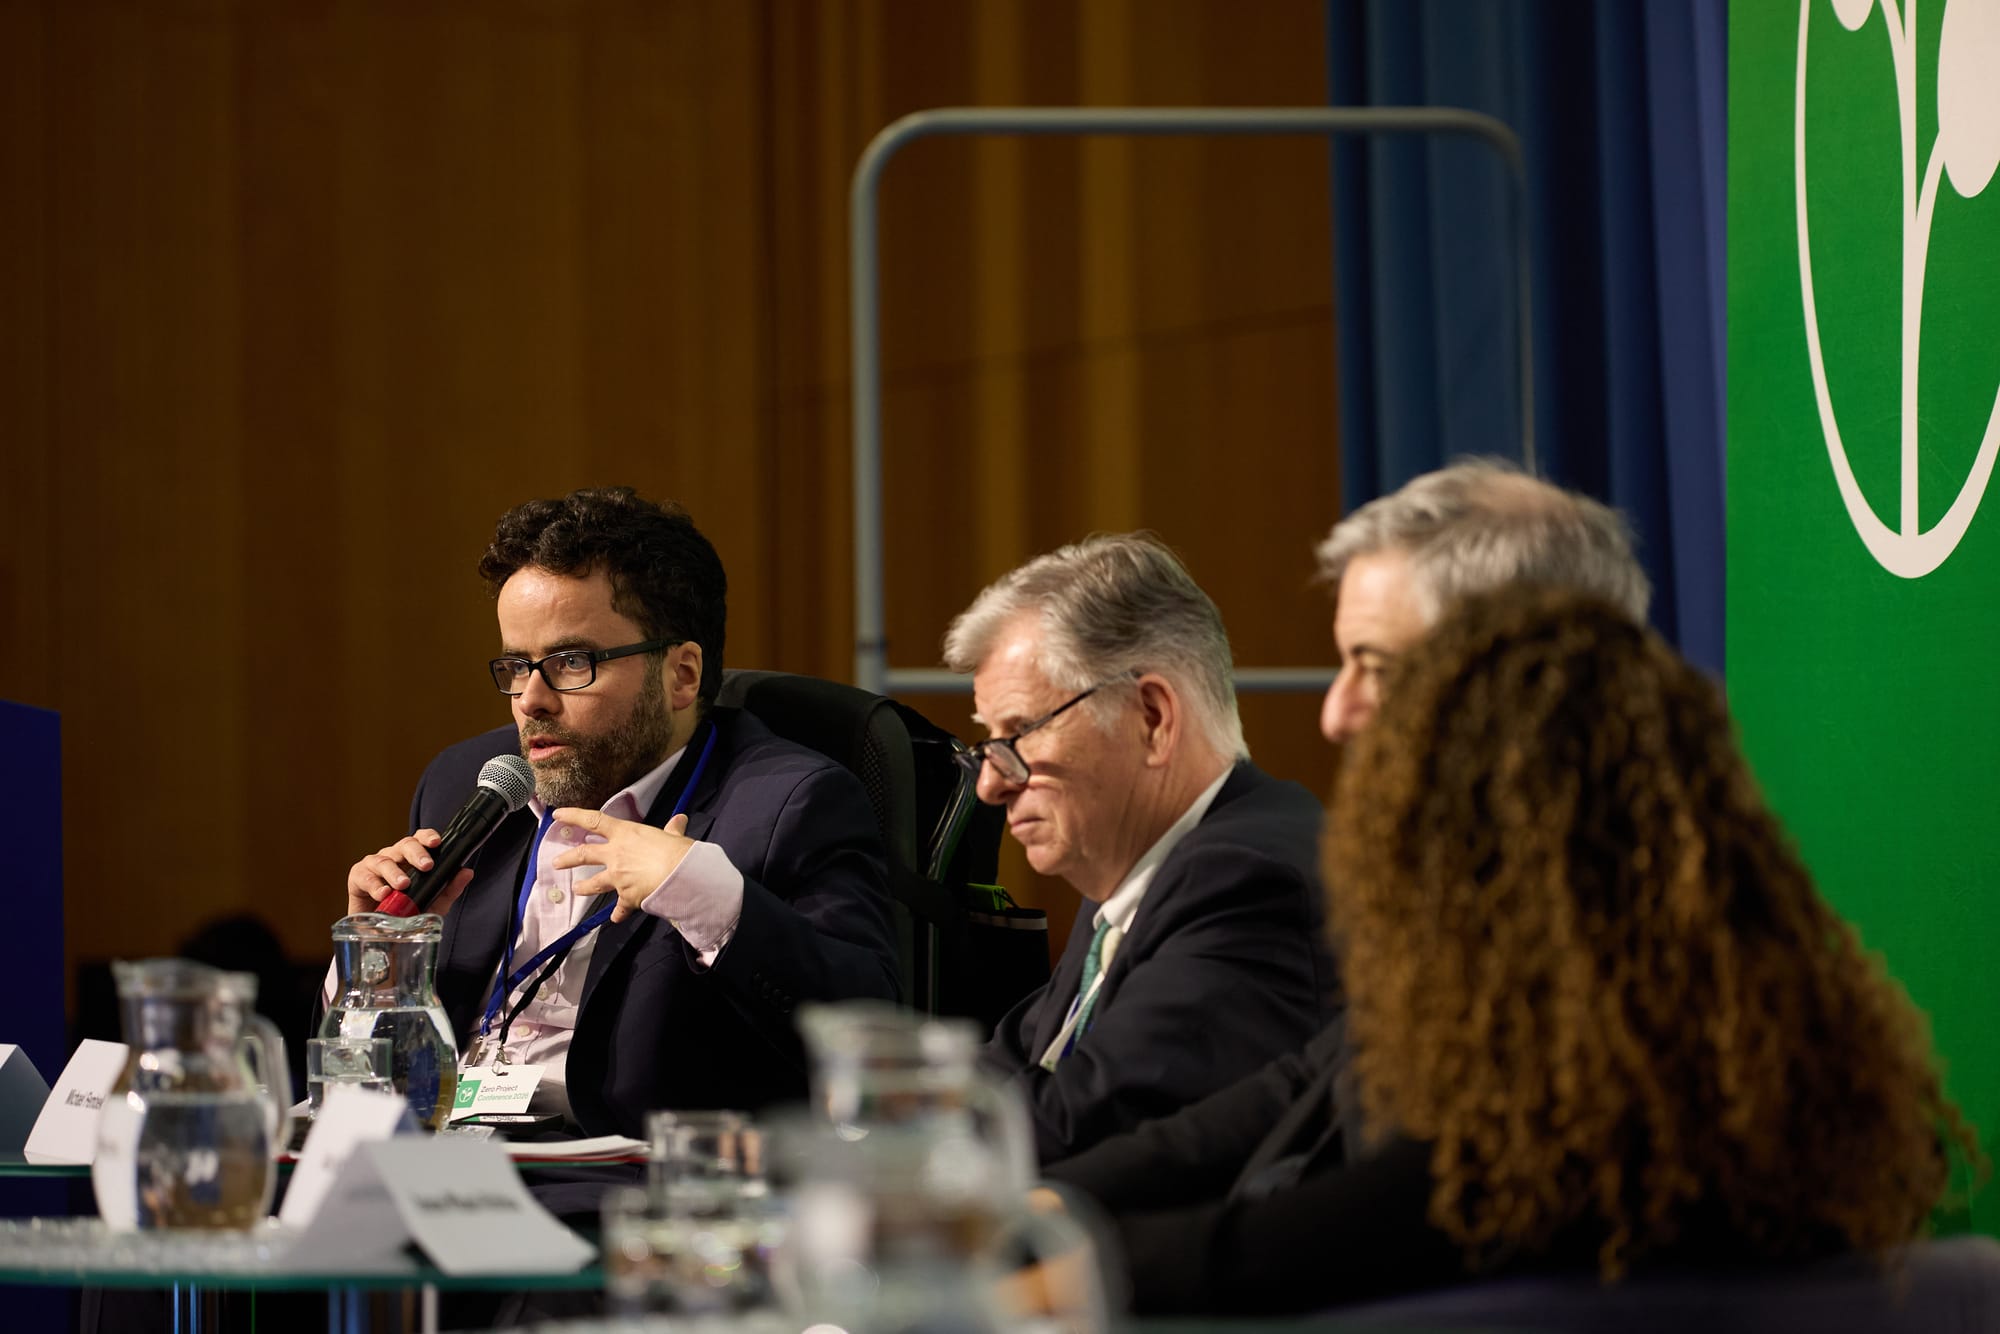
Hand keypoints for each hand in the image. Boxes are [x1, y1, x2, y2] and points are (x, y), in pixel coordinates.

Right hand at [345, 829, 474, 917]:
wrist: (383, 935)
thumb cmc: (407, 913)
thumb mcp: (433, 903)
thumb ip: (450, 888)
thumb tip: (467, 872)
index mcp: (411, 858)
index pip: (420, 839)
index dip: (428, 837)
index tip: (437, 842)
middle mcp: (393, 857)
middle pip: (404, 845)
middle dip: (416, 853)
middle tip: (426, 866)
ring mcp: (374, 865)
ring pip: (384, 860)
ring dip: (395, 872)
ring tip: (403, 885)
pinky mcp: (357, 877)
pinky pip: (365, 876)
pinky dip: (375, 885)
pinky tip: (383, 893)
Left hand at [551, 809, 694, 923]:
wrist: (680, 876)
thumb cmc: (678, 852)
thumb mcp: (674, 837)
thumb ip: (673, 830)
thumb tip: (679, 820)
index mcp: (626, 833)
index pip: (593, 820)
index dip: (573, 816)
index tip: (558, 815)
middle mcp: (616, 854)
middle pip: (584, 854)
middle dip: (567, 859)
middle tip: (556, 863)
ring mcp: (618, 877)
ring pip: (594, 883)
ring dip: (584, 887)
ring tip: (577, 889)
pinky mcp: (626, 896)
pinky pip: (620, 907)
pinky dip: (618, 914)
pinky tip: (615, 918)